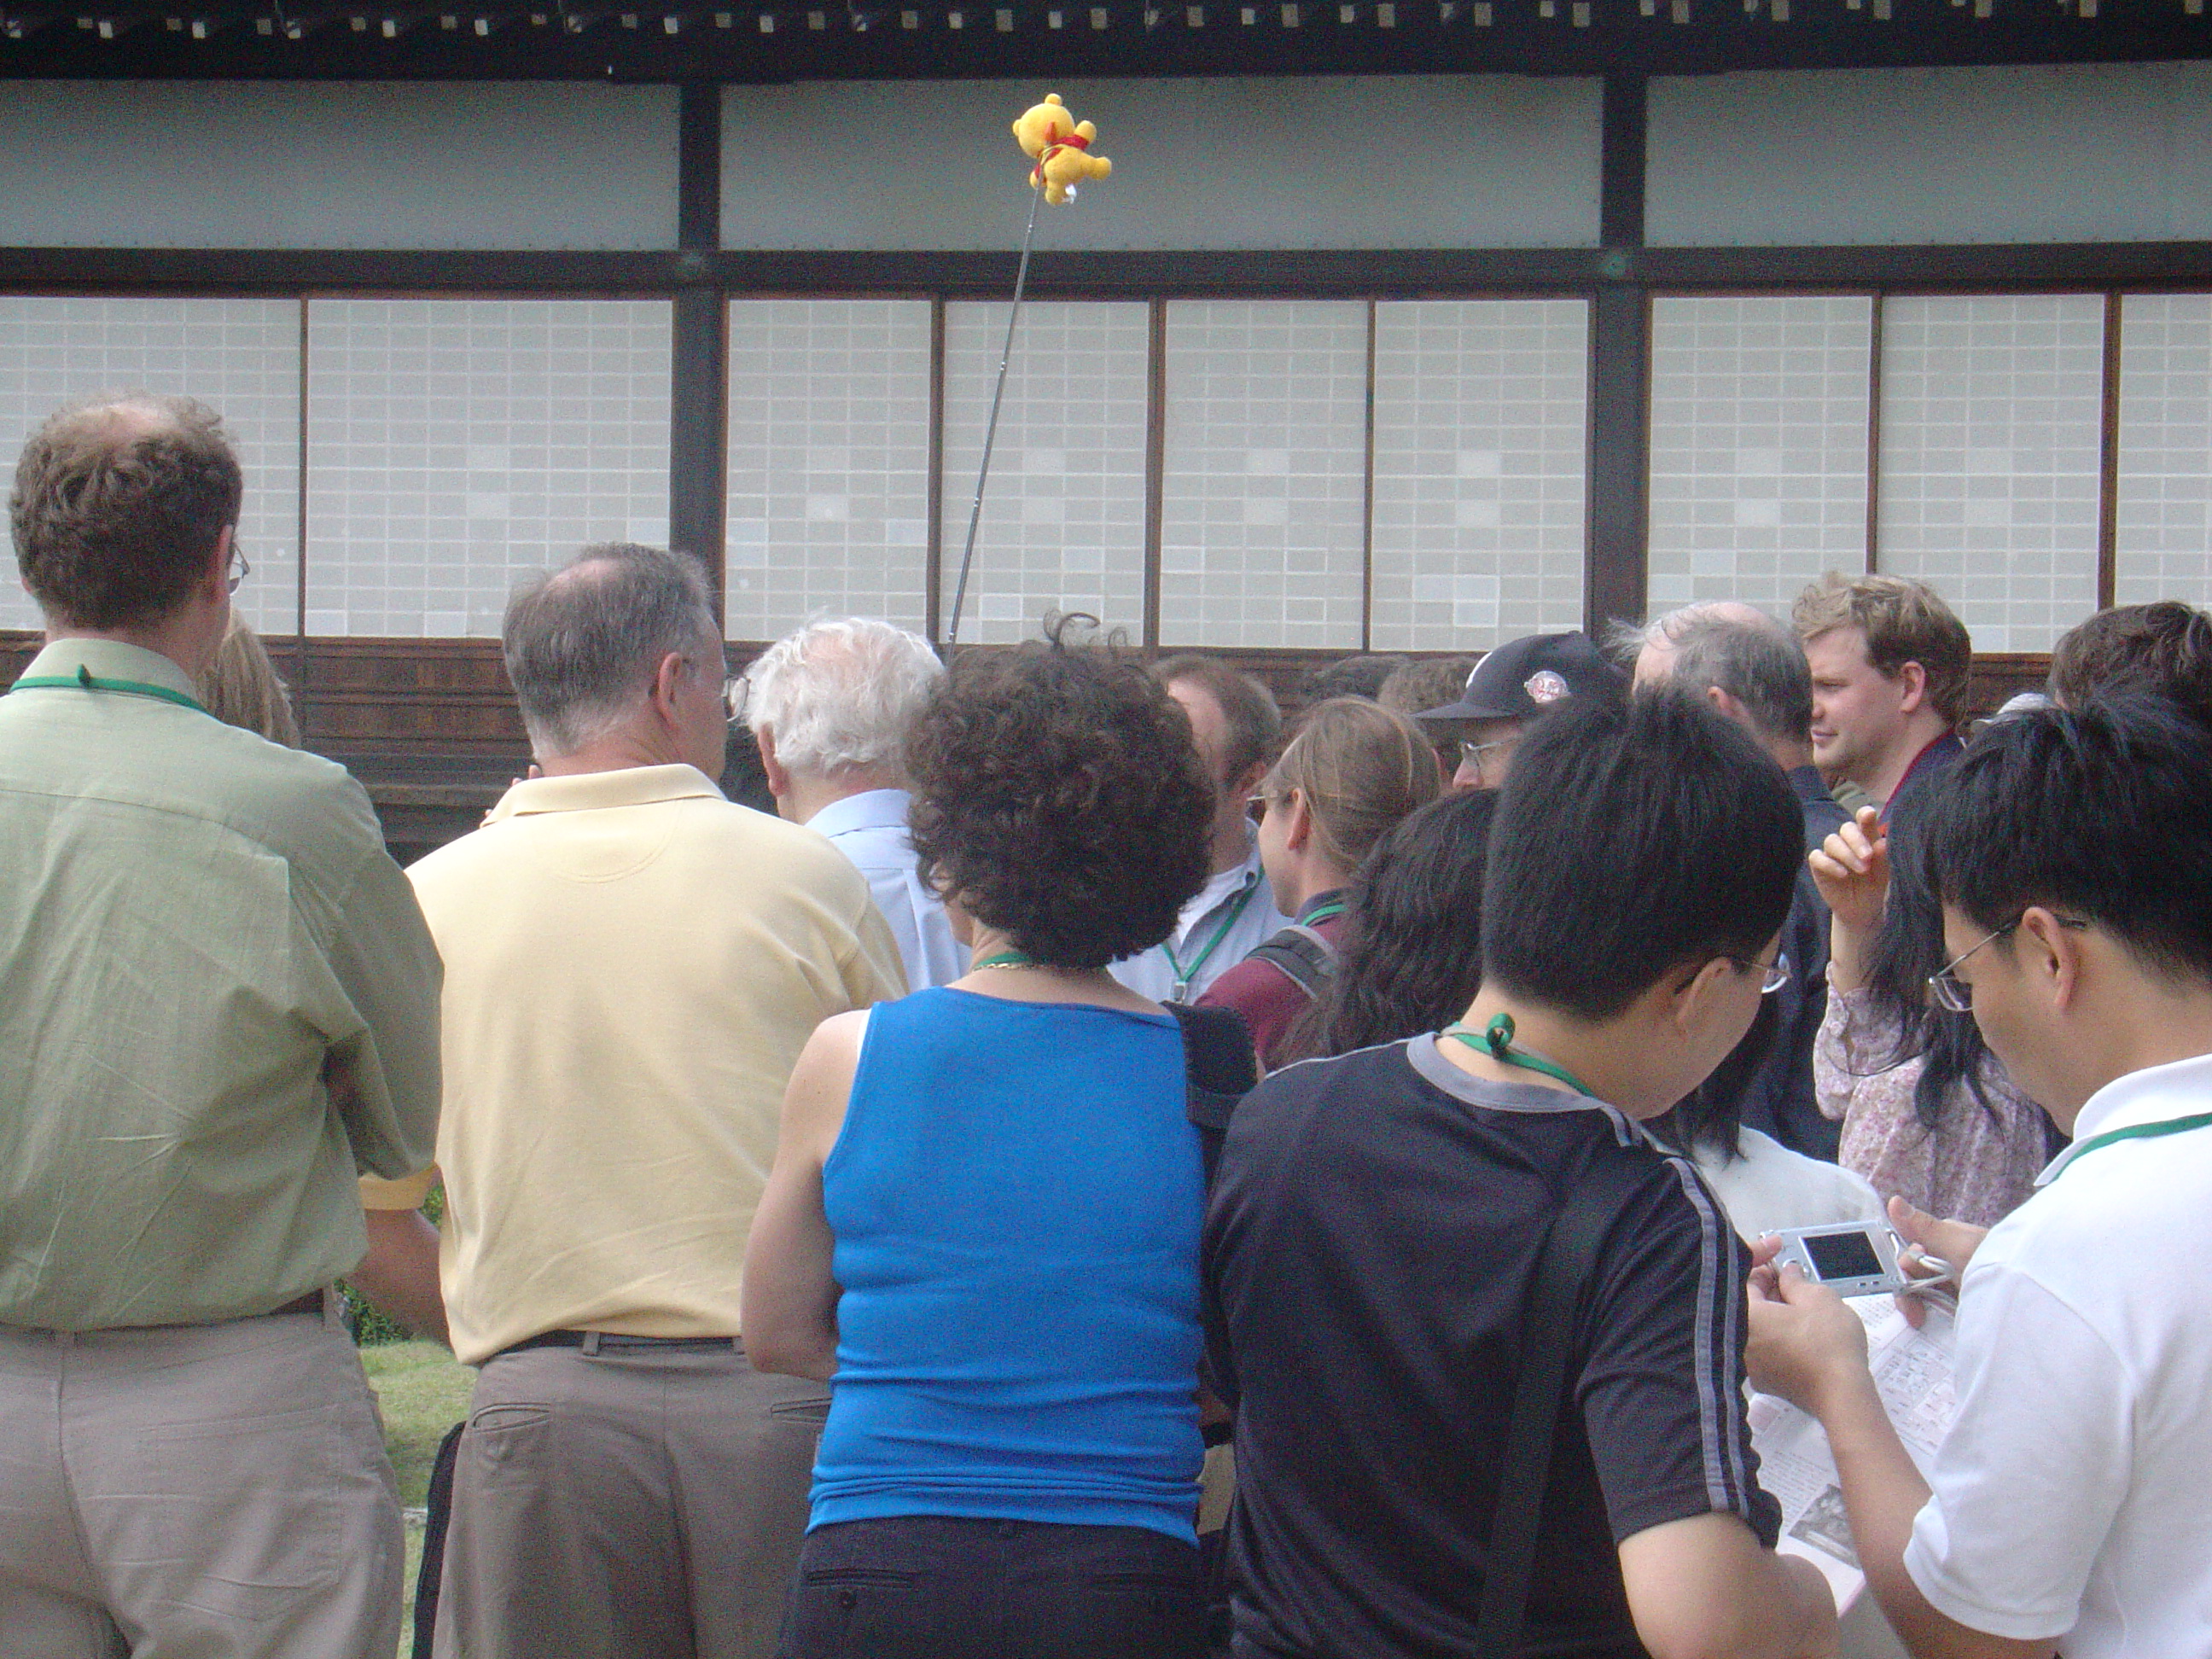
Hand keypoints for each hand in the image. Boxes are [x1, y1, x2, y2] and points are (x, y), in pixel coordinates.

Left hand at [1746, 1259, 1869, 1414]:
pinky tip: (1801, 1329)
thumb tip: (1788, 1274)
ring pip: (1756, 1324)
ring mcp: (1749, 1363)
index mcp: (1744, 1316)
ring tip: (1802, 1302)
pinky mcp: (1765, 1378)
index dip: (1759, 1255)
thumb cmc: (1828, 1348)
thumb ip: (1796, 1280)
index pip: (1740, 1275)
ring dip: (1774, 1309)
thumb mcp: (1819, 1298)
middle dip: (1768, 1284)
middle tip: (1792, 1278)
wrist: (1842, 1395)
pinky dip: (1777, 1333)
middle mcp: (1737, 1341)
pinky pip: (1764, 1346)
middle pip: (1745, 1300)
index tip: (1775, 1248)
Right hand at [1807, 806, 1888, 938]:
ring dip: (1847, 854)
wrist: (1862, 910)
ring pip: (1832, 841)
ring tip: (1862, 870)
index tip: (1869, 814)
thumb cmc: (1875, 887)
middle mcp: (1848, 842)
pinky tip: (1843, 874)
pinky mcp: (1819, 865)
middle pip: (1846, 828)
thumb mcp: (1884, 874)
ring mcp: (1832, 853)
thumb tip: (1882, 843)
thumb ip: (1883, 859)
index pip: (1864, 820)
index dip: (1865, 815)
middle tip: (1868, 857)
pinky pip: (1817, 857)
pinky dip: (1830, 864)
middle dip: (1857, 840)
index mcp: (1866, 838)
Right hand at [1888, 1194, 1988, 1326]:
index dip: (1903, 1278)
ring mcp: (1959, 1279)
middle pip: (1916, 1275)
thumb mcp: (1960, 1247)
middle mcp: (1949, 1257)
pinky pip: (1945, 1306)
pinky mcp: (1969, 1298)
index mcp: (1944, 1239)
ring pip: (1928, 1292)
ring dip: (1925, 1308)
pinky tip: (1940, 1326)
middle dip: (1913, 1296)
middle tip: (1918, 1320)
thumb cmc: (1998, 1266)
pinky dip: (1939, 1316)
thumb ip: (1925, 1228)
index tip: (1908, 1301)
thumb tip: (1893, 1201)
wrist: (2030, 1297)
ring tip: (1930, 1325)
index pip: (1910, 1255)